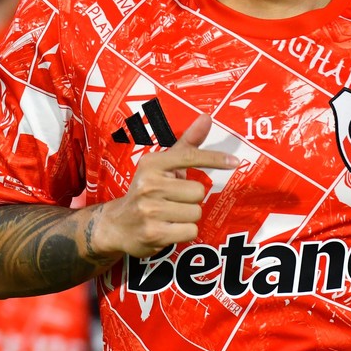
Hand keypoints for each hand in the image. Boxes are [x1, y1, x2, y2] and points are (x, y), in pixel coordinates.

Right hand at [92, 114, 238, 257]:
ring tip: (170, 215)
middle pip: (198, 191)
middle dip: (191, 199)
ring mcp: (149, 209)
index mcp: (152, 163)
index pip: (189, 157)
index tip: (234, 162)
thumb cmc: (146, 191)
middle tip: (174, 201)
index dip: (214, 159)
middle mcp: (148, 184)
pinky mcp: (153, 233)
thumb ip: (187, 144)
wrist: (117, 225)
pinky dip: (184, 232)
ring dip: (188, 217)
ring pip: (195, 212)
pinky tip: (169, 229)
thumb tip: (207, 118)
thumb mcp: (161, 166)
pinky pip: (190, 231)